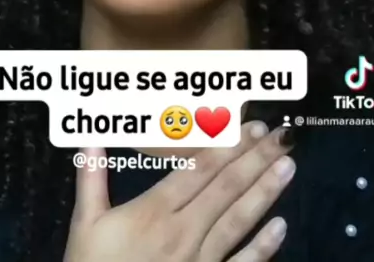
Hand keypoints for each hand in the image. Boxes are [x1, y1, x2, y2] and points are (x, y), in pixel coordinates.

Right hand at [64, 121, 294, 261]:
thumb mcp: (86, 225)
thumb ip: (91, 179)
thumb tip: (91, 139)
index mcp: (154, 212)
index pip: (198, 170)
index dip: (226, 145)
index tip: (250, 124)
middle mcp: (183, 232)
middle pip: (224, 188)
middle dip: (254, 159)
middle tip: (280, 136)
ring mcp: (200, 261)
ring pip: (237, 221)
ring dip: (265, 192)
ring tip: (288, 166)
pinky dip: (263, 248)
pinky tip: (281, 226)